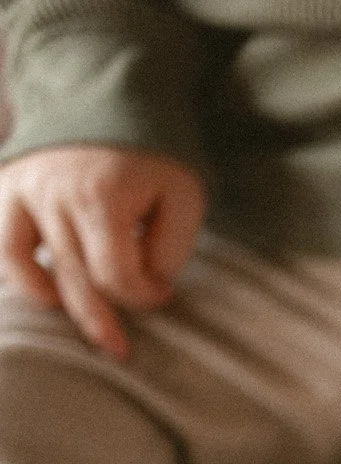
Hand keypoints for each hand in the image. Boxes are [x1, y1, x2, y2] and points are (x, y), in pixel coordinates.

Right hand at [0, 145, 204, 358]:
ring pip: (24, 266)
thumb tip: (149, 284)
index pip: (115, 275)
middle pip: (73, 280)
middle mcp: (53, 196)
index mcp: (101, 197)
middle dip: (101, 323)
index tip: (162, 291)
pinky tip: (42, 293)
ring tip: (81, 322)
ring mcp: (21, 191)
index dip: (143, 296)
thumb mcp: (183, 195)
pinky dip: (15, 272)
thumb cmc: (152, 154)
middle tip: (120, 352)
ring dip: (55, 303)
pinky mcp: (4, 188)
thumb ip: (171, 246)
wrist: (106, 95)